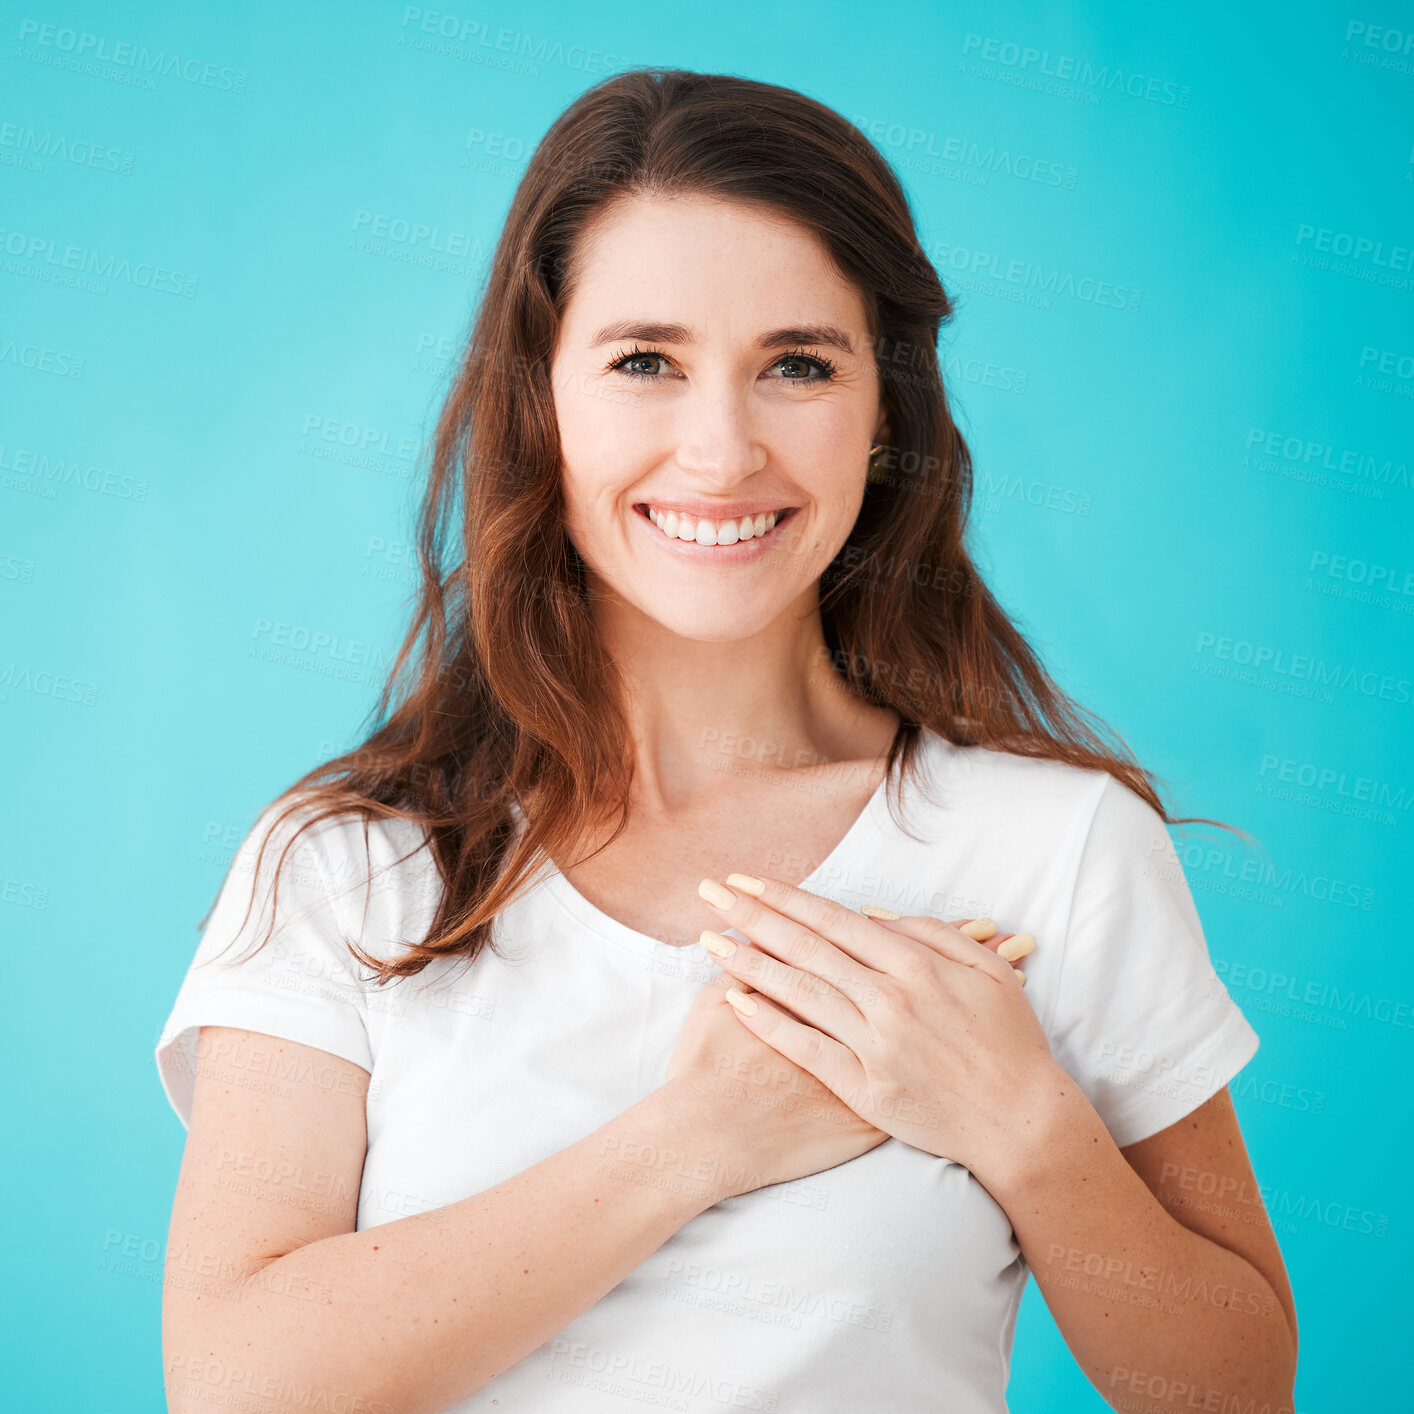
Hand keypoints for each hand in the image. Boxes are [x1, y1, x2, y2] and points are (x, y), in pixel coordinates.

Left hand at [695, 873, 1064, 1189]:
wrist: (1020, 1121)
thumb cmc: (1009, 1042)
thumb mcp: (986, 971)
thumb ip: (930, 934)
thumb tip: (874, 914)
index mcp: (915, 964)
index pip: (834, 921)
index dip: (786, 899)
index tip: (747, 880)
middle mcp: (888, 998)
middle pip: (805, 948)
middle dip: (752, 916)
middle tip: (710, 893)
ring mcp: (873, 1043)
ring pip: (798, 993)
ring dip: (748, 962)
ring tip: (709, 939)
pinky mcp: (863, 1087)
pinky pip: (805, 1048)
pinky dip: (768, 1024)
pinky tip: (734, 1002)